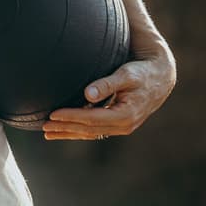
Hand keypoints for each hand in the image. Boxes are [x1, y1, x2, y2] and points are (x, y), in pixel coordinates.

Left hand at [43, 47, 175, 140]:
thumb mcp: (126, 75)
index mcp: (125, 114)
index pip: (92, 118)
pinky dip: (78, 131)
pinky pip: (95, 131)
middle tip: (44, 126)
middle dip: (65, 128)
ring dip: (69, 133)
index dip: (71, 117)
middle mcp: (124, 125)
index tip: (53, 114)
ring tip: (48, 133)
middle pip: (89, 129)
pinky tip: (64, 131)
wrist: (160, 78)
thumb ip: (107, 84)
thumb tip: (88, 94)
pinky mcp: (118, 124)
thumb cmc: (142, 72)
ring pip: (90, 133)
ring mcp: (121, 127)